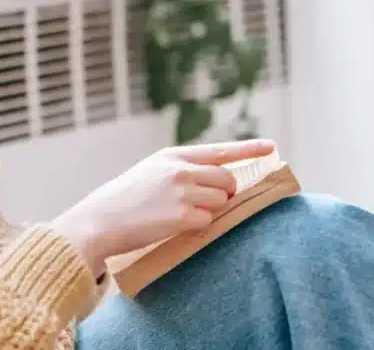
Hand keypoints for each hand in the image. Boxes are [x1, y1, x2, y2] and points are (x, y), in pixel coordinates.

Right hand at [52, 138, 275, 277]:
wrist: (101, 219)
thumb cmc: (125, 198)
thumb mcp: (151, 171)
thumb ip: (182, 170)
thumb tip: (220, 181)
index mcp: (172, 156)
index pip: (220, 151)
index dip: (248, 148)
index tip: (271, 147)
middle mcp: (180, 170)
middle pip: (227, 180)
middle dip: (223, 193)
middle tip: (201, 202)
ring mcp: (183, 192)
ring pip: (220, 201)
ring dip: (207, 210)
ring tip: (177, 213)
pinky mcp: (183, 216)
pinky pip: (207, 221)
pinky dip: (196, 226)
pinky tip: (172, 224)